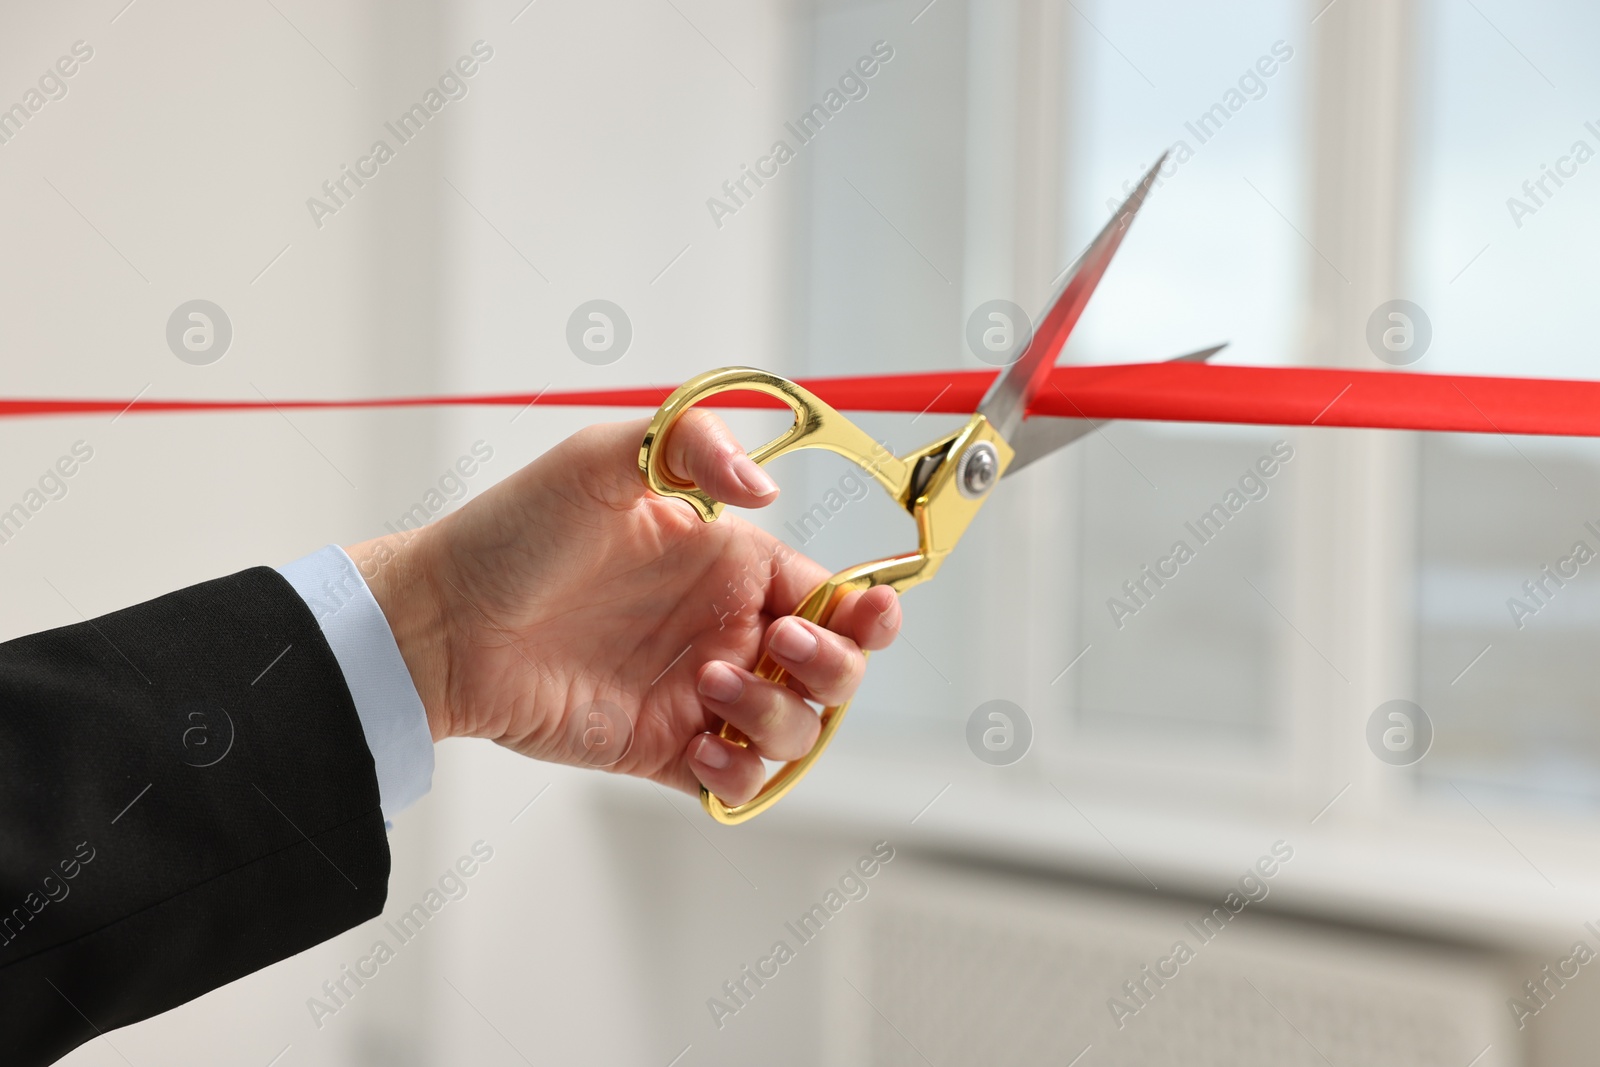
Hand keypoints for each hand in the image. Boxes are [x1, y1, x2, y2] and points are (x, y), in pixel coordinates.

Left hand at [345, 412, 900, 803]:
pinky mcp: (664, 750)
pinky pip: (738, 783)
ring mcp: (699, 695)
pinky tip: (703, 750)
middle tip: (779, 646)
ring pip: (796, 731)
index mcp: (730, 564)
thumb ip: (691, 446)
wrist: (441, 623)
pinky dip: (741, 776)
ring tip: (709, 689)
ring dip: (780, 718)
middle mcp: (725, 629)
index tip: (863, 611)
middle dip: (834, 666)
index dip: (865, 609)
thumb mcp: (601, 459)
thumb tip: (767, 492)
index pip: (831, 592)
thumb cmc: (514, 533)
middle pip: (834, 669)